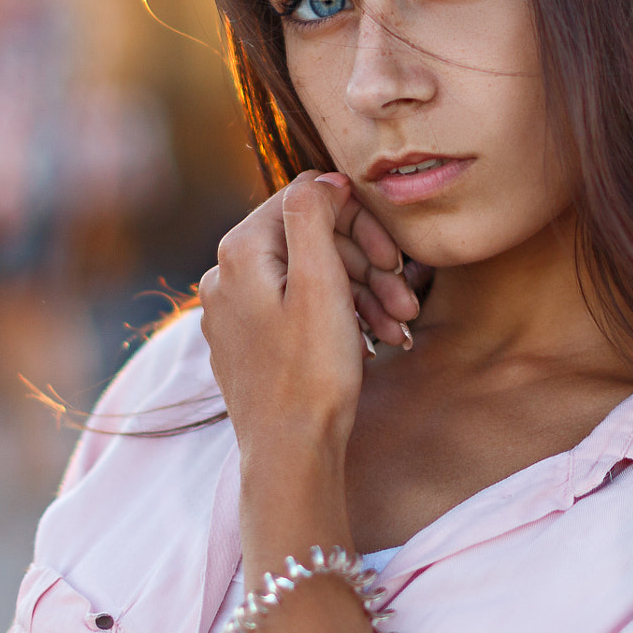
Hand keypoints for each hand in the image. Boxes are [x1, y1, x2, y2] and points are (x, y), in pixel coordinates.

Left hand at [198, 172, 417, 458]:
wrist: (291, 454)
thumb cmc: (310, 372)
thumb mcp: (320, 281)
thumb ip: (314, 215)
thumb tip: (323, 178)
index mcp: (239, 251)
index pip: (306, 200)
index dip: (357, 222)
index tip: (393, 257)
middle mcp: (226, 276)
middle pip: (310, 242)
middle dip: (366, 266)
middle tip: (405, 300)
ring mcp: (235, 313)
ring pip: (310, 279)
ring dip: (361, 295)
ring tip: (399, 328)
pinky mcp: (249, 344)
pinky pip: (299, 311)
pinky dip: (340, 319)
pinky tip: (375, 342)